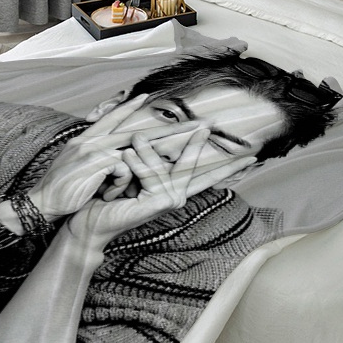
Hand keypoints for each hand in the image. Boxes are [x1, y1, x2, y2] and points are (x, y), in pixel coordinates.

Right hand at [28, 94, 198, 219]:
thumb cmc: (58, 191)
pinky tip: (109, 194)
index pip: (109, 119)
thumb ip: (92, 159)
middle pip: (131, 129)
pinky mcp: (95, 163)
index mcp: (84, 140)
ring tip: (183, 145)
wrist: (40, 203)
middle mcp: (90, 141)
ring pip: (133, 147)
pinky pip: (123, 168)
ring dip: (156, 152)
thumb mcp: (75, 168)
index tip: (141, 96)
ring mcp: (93, 150)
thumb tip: (108, 159)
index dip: (125, 107)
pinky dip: (121, 183)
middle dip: (161, 127)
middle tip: (188, 123)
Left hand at [66, 130, 254, 246]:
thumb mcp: (128, 169)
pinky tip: (125, 159)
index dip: (229, 166)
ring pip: (163, 165)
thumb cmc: (106, 194)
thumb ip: (145, 156)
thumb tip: (147, 133)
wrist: (89, 219)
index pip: (206, 173)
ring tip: (131, 143)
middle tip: (208, 123)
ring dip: (144, 153)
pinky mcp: (158, 204)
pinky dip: (136, 165)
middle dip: (197, 142)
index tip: (252, 157)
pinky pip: (151, 174)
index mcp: (172, 186)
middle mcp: (176, 195)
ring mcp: (169, 201)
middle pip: (194, 164)